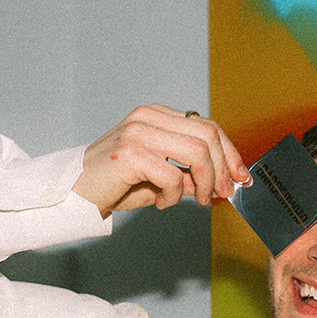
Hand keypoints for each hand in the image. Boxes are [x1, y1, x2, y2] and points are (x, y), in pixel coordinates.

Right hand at [71, 105, 250, 216]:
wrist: (75, 192)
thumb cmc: (117, 183)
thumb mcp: (161, 174)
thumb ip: (191, 172)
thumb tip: (225, 181)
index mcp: (157, 115)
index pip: (208, 126)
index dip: (230, 153)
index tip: (242, 177)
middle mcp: (148, 118)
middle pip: (208, 136)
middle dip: (224, 169)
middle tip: (223, 194)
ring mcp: (138, 132)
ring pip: (197, 153)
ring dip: (205, 182)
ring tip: (197, 199)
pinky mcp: (130, 153)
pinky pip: (173, 176)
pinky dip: (174, 196)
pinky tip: (162, 202)